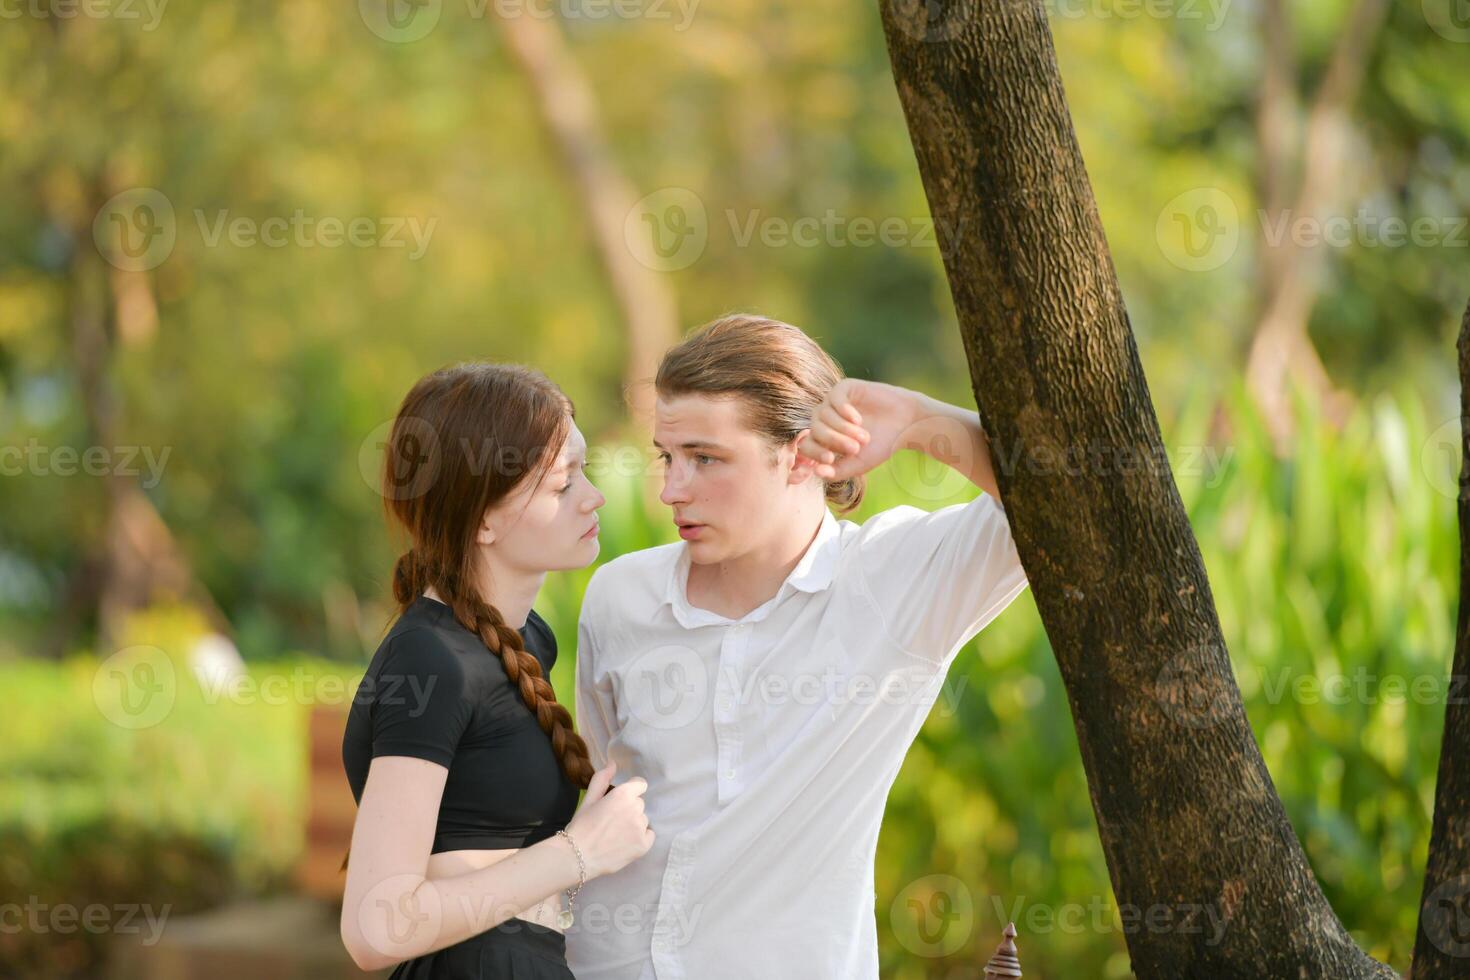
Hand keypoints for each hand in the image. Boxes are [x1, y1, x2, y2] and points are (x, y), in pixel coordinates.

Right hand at [563, 761, 654, 878]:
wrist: (577, 856)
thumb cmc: (581, 826)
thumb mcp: (589, 799)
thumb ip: (602, 778)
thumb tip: (613, 764)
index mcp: (623, 794)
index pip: (640, 784)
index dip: (630, 791)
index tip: (620, 801)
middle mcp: (635, 808)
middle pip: (639, 804)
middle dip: (629, 809)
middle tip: (612, 821)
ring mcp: (641, 827)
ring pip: (643, 820)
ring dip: (634, 824)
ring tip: (616, 834)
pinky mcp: (643, 845)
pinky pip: (649, 835)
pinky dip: (640, 838)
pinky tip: (625, 843)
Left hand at [797, 379, 921, 480]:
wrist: (906, 424)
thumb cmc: (881, 445)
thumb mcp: (858, 464)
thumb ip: (837, 472)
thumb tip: (816, 472)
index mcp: (824, 438)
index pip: (806, 444)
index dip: (814, 452)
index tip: (831, 459)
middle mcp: (825, 419)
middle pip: (815, 429)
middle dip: (833, 440)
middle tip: (855, 448)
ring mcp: (833, 402)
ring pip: (823, 414)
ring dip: (843, 428)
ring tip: (864, 436)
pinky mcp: (845, 388)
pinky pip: (834, 397)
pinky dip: (843, 410)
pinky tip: (858, 420)